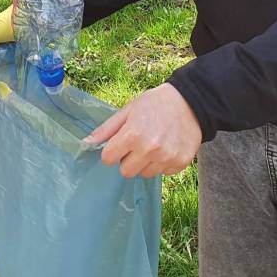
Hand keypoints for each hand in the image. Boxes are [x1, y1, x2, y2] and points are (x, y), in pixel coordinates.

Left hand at [85, 83, 201, 177]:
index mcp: (133, 135)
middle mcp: (149, 150)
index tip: (120, 142)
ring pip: (144, 174)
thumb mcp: (128, 110)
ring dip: (145, 162)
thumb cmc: (155, 103)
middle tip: (137, 144)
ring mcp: (166, 158)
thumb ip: (107, 129)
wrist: (190, 102)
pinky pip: (163, 173)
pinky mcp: (180, 163)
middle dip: (127, 159)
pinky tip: (167, 147)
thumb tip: (86, 143)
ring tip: (154, 143)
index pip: (108, 158)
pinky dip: (162, 163)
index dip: (112, 150)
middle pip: (126, 171)